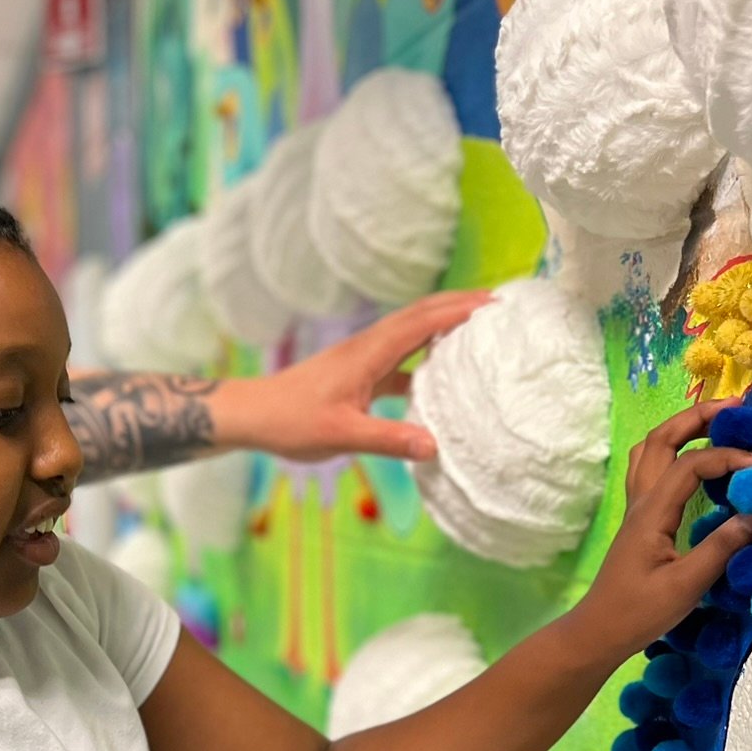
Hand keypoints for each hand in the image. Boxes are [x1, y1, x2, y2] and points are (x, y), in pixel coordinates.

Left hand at [217, 291, 490, 462]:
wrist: (253, 415)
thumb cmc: (291, 422)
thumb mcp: (342, 435)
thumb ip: (388, 441)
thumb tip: (434, 447)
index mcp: (368, 353)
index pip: (422, 322)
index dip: (459, 310)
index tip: (494, 304)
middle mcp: (368, 347)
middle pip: (420, 316)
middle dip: (458, 305)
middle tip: (498, 303)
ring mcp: (362, 358)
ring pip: (410, 333)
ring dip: (443, 326)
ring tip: (478, 329)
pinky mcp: (357, 373)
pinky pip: (400, 358)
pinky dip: (424, 357)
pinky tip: (440, 374)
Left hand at [562, 400, 751, 667]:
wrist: (600, 630)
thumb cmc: (640, 612)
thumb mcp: (687, 585)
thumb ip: (722, 548)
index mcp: (651, 513)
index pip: (690, 465)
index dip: (726, 458)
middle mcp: (641, 502)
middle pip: (661, 440)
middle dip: (696, 417)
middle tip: (735, 409)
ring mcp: (637, 509)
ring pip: (651, 451)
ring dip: (682, 429)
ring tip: (717, 423)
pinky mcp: (641, 520)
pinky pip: (652, 470)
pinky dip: (675, 452)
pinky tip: (697, 462)